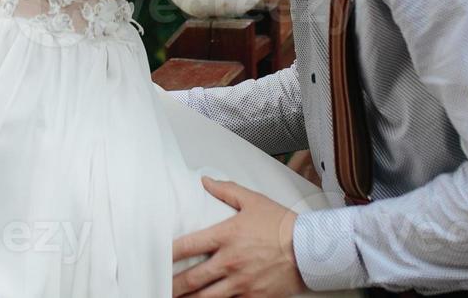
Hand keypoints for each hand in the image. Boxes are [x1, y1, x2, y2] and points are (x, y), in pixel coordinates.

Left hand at [171, 176, 306, 297]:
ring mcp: (241, 284)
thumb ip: (226, 190)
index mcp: (226, 236)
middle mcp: (230, 262)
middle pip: (191, 279)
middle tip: (159, 287)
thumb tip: (205, 181)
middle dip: (172, 285)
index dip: (167, 254)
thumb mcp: (253, 201)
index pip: (187, 246)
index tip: (156, 258)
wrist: (310, 249)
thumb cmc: (282, 224)